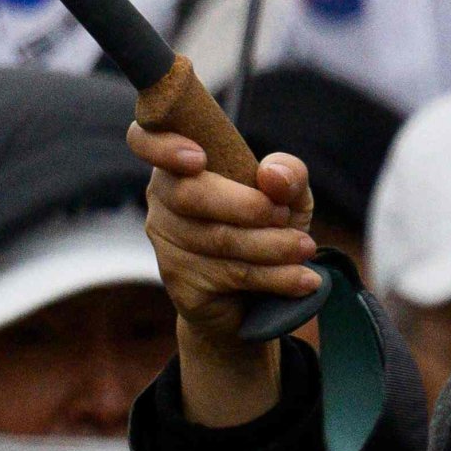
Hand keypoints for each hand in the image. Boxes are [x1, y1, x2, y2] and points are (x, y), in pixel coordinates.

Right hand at [126, 120, 310, 429]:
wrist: (255, 312)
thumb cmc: (268, 236)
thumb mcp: (287, 201)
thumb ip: (285, 177)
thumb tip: (276, 174)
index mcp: (181, 169)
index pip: (145, 139)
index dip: (160, 143)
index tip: (195, 158)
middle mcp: (162, 204)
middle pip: (190, 196)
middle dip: (248, 208)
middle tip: (291, 219)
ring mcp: (167, 246)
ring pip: (216, 240)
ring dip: (271, 248)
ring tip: (305, 254)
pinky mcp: (183, 287)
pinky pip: (228, 278)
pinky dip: (273, 280)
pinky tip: (302, 283)